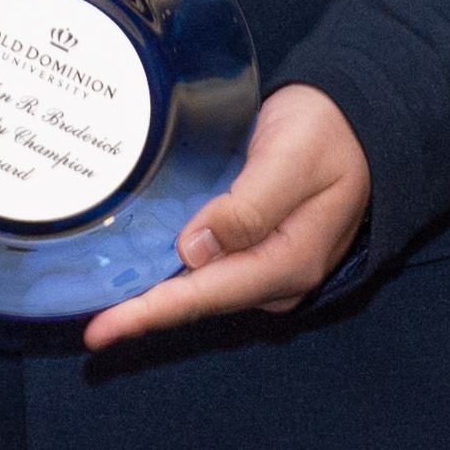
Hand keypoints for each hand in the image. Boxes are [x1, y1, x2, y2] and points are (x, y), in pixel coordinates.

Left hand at [78, 85, 370, 350]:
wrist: (358, 119)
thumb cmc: (327, 132)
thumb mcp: (291, 160)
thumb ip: (248, 207)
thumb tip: (194, 250)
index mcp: (289, 262)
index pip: (206, 295)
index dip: (150, 313)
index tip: (102, 331)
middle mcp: (278, 277)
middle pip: (198, 301)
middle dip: (144, 311)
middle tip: (90, 322)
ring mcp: (268, 267)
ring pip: (200, 289)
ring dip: (154, 293)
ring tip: (101, 300)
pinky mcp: (258, 251)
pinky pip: (208, 270)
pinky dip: (172, 272)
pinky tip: (138, 269)